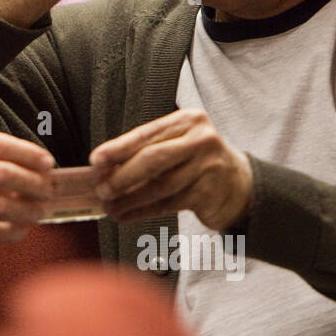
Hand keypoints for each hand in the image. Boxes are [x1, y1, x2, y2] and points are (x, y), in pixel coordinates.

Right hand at [0, 132, 55, 271]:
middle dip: (35, 182)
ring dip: (28, 210)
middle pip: (4, 172)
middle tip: (49, 190)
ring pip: (2, 204)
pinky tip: (19, 232)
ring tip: (39, 212)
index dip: (28, 153)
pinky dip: (11, 233)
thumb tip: (12, 165)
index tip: (46, 162)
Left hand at [89, 110, 252, 231]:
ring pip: (160, 185)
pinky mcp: (210, 192)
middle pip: (153, 158)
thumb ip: (146, 150)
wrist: (239, 185)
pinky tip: (127, 215)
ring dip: (130, 198)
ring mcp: (209, 166)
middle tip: (101, 188)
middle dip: (122, 175)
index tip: (96, 160)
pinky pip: (168, 204)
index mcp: (188, 121)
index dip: (118, 148)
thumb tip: (104, 168)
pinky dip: (143, 211)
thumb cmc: (196, 162)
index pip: (147, 134)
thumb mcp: (177, 145)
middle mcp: (201, 139)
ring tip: (109, 207)